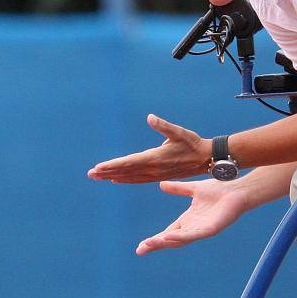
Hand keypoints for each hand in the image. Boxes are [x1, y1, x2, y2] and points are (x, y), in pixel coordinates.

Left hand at [87, 114, 210, 183]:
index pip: (129, 162)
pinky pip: (137, 179)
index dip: (113, 165)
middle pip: (125, 172)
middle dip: (107, 172)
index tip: (98, 167)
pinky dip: (125, 179)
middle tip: (90, 174)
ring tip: (98, 177)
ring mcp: (155, 174)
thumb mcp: (179, 132)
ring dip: (113, 176)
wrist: (206, 159)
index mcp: (155, 158)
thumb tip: (150, 117)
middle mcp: (152, 169)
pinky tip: (116, 179)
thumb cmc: (192, 143)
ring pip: (130, 177)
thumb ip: (163, 126)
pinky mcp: (158, 176)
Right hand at [136, 179, 249, 254]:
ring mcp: (202, 229)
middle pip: (171, 240)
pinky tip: (169, 237)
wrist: (237, 190)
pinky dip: (181, 237)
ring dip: (164, 242)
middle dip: (156, 245)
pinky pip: (194, 234)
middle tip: (141, 250)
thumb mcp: (193, 189)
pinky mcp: (211, 229)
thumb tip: (161, 184)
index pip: (168, 232)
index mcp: (188, 220)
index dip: (155, 239)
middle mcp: (193, 227)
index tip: (141, 245)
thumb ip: (178, 189)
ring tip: (150, 244)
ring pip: (180, 240)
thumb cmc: (219, 190)